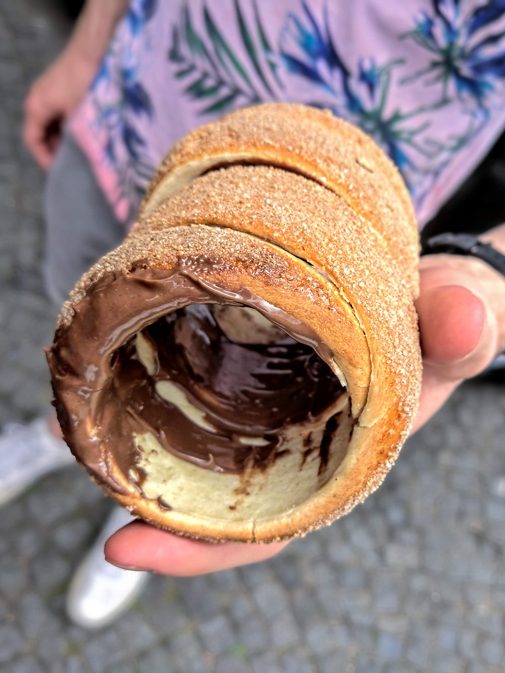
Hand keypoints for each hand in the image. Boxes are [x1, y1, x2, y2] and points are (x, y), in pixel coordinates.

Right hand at [23, 51, 97, 168]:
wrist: (93, 49)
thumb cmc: (86, 82)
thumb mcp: (79, 116)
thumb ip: (74, 138)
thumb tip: (79, 159)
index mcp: (36, 107)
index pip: (32, 140)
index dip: (44, 159)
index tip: (59, 171)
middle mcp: (36, 100)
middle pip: (39, 133)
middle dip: (53, 150)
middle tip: (71, 164)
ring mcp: (46, 93)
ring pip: (49, 125)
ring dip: (61, 139)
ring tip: (78, 152)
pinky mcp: (57, 89)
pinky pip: (56, 114)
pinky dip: (65, 127)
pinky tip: (81, 134)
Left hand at [104, 236, 504, 575]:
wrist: (432, 282)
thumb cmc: (446, 313)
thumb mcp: (461, 316)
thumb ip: (465, 320)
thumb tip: (460, 314)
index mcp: (339, 463)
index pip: (266, 530)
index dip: (199, 551)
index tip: (121, 550)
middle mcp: (296, 443)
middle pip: (212, 496)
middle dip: (150, 497)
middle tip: (85, 463)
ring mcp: (273, 405)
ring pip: (201, 442)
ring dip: (145, 440)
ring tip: (89, 420)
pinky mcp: (259, 365)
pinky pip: (204, 387)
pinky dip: (163, 384)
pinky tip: (124, 366)